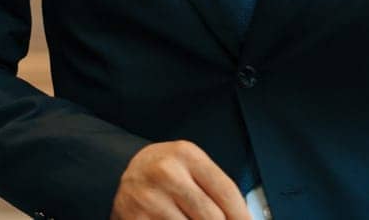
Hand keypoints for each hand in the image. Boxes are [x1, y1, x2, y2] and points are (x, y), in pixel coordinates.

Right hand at [110, 140, 250, 219]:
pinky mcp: (135, 218)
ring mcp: (149, 198)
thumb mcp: (190, 165)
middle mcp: (168, 174)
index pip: (226, 192)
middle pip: (212, 217)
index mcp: (187, 155)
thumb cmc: (165, 169)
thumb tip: (241, 217)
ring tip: (194, 219)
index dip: (242, 215)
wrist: (126, 170)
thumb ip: (215, 187)